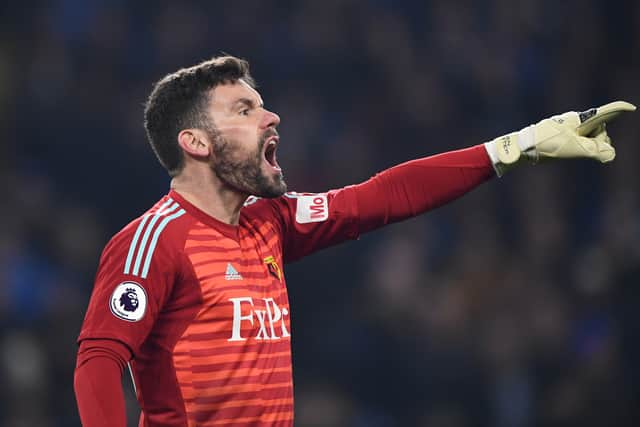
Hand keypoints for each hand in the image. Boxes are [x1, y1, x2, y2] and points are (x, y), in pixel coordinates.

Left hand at [487, 101, 635, 174]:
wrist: (523, 146)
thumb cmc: (547, 144)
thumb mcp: (574, 148)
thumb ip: (595, 151)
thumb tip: (611, 155)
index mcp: (580, 119)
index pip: (604, 113)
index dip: (618, 110)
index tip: (631, 108)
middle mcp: (576, 121)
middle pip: (599, 132)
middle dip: (596, 142)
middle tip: (575, 148)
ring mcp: (570, 129)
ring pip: (590, 139)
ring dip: (586, 147)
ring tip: (565, 150)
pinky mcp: (564, 137)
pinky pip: (580, 143)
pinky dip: (580, 149)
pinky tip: (565, 151)